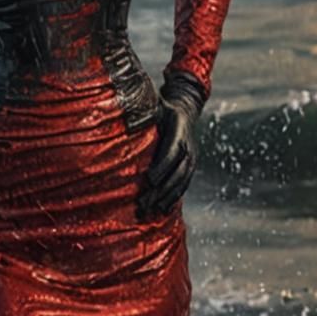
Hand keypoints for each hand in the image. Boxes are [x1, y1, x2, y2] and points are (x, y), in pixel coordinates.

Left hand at [137, 72, 207, 217]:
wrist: (186, 108)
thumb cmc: (163, 106)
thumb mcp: (155, 105)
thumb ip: (143, 112)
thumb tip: (125, 112)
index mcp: (179, 128)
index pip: (172, 151)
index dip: (162, 166)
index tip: (149, 180)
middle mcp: (189, 144)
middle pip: (177, 170)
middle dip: (162, 188)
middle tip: (145, 203)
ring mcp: (192, 156)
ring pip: (182, 180)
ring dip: (168, 196)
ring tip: (153, 210)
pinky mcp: (190, 164)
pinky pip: (184, 183)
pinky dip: (175, 196)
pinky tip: (164, 209)